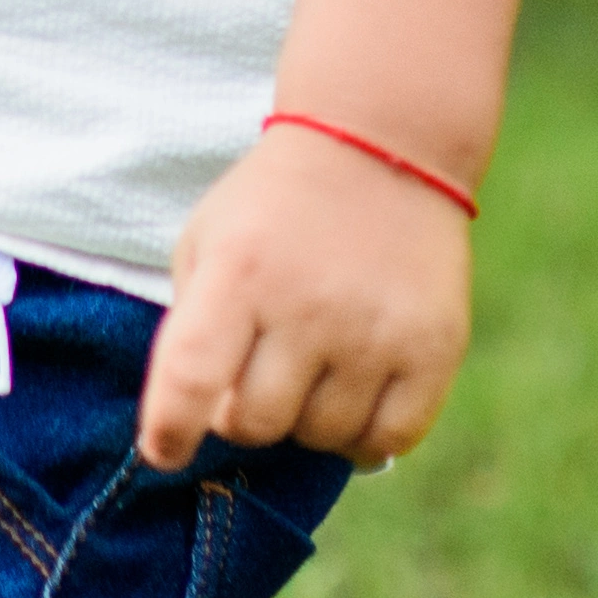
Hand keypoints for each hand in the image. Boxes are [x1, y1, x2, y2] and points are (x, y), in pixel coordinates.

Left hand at [133, 124, 471, 469]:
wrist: (380, 146)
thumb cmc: (274, 209)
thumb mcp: (207, 241)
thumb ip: (189, 327)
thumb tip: (192, 421)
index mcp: (238, 272)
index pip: (192, 377)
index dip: (170, 430)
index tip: (163, 451)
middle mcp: (307, 304)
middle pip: (257, 423)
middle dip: (245, 412)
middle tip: (256, 374)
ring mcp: (375, 329)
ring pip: (322, 437)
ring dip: (307, 418)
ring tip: (312, 365)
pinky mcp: (434, 349)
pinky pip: (388, 439)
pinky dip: (365, 435)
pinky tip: (356, 393)